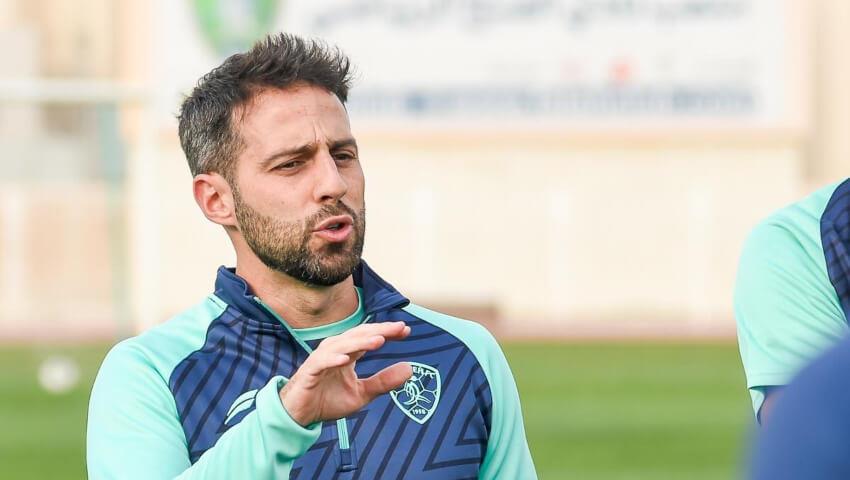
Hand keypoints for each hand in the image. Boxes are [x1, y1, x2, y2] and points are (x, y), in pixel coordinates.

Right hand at [279, 321, 412, 425]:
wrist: (300, 415)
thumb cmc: (328, 400)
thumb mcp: (362, 393)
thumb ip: (384, 381)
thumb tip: (410, 369)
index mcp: (348, 352)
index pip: (369, 337)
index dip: (387, 331)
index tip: (406, 330)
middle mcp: (335, 350)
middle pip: (358, 335)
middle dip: (379, 330)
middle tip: (398, 328)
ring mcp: (321, 358)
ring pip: (342, 345)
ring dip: (360, 342)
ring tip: (379, 341)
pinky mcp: (309, 371)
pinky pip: (322, 362)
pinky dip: (333, 359)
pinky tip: (346, 359)